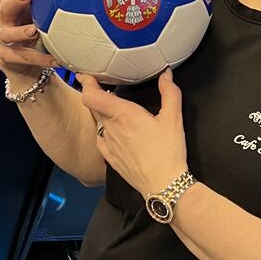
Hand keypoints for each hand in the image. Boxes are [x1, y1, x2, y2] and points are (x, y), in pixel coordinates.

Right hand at [0, 0, 55, 86]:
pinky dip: (39, 59)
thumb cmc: (31, 32)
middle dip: (15, 0)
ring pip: (8, 34)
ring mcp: (4, 38)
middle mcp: (5, 19)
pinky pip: (23, 57)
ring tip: (33, 31)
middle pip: (5, 6)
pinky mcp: (7, 57)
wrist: (22, 65)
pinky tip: (54, 59)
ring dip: (21, 31)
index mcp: (14, 5)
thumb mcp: (37, 14)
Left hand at [77, 69, 188, 196]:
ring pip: (98, 121)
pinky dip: (104, 130)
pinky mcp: (110, 157)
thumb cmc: (168, 152)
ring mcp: (108, 144)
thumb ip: (170, 92)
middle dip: (95, 93)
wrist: (163, 185)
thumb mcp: (174, 119)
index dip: (87, 83)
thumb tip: (166, 74)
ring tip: (112, 105)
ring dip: (102, 111)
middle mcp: (111, 128)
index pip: (91, 96)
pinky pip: (100, 138)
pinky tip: (113, 130)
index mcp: (123, 114)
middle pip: (93, 106)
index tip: (89, 75)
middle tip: (102, 84)